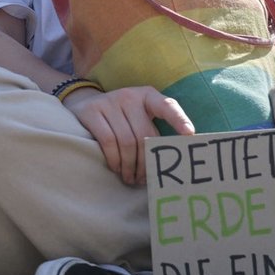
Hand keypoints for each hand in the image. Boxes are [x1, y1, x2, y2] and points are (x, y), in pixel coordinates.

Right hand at [63, 86, 193, 185]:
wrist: (85, 104)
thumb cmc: (121, 118)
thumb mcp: (139, 116)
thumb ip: (152, 131)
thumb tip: (172, 160)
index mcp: (148, 96)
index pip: (167, 106)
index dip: (179, 120)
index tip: (190, 135)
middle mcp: (130, 96)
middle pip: (144, 134)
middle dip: (146, 161)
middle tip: (144, 179)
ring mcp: (110, 102)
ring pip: (127, 141)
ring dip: (130, 165)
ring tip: (130, 178)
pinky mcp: (92, 111)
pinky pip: (108, 141)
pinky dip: (115, 159)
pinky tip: (117, 168)